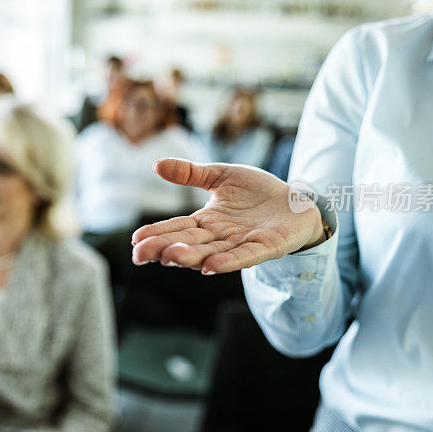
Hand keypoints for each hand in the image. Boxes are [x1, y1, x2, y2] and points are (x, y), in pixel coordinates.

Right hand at [131, 159, 325, 273]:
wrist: (297, 200)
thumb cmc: (257, 191)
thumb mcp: (221, 176)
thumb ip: (191, 173)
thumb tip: (156, 164)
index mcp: (206, 221)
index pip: (177, 227)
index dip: (157, 233)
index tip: (136, 240)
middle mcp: (219, 236)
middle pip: (187, 243)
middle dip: (163, 249)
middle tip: (139, 255)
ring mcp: (241, 244)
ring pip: (210, 252)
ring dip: (190, 256)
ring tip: (170, 256)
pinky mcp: (265, 247)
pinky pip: (244, 256)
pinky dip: (227, 262)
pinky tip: (211, 267)